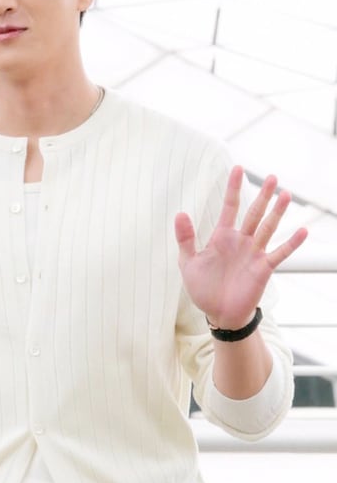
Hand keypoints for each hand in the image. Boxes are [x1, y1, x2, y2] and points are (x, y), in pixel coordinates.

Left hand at [174, 166, 307, 329]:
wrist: (218, 313)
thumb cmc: (203, 288)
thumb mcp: (188, 262)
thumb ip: (186, 239)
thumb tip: (180, 213)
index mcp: (222, 237)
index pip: (230, 207)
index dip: (234, 188)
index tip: (238, 168)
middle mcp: (241, 241)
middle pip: (253, 213)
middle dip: (262, 195)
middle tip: (272, 176)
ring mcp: (254, 253)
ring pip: (267, 228)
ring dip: (277, 212)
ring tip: (286, 194)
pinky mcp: (263, 268)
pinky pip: (279, 253)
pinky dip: (291, 243)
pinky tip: (302, 231)